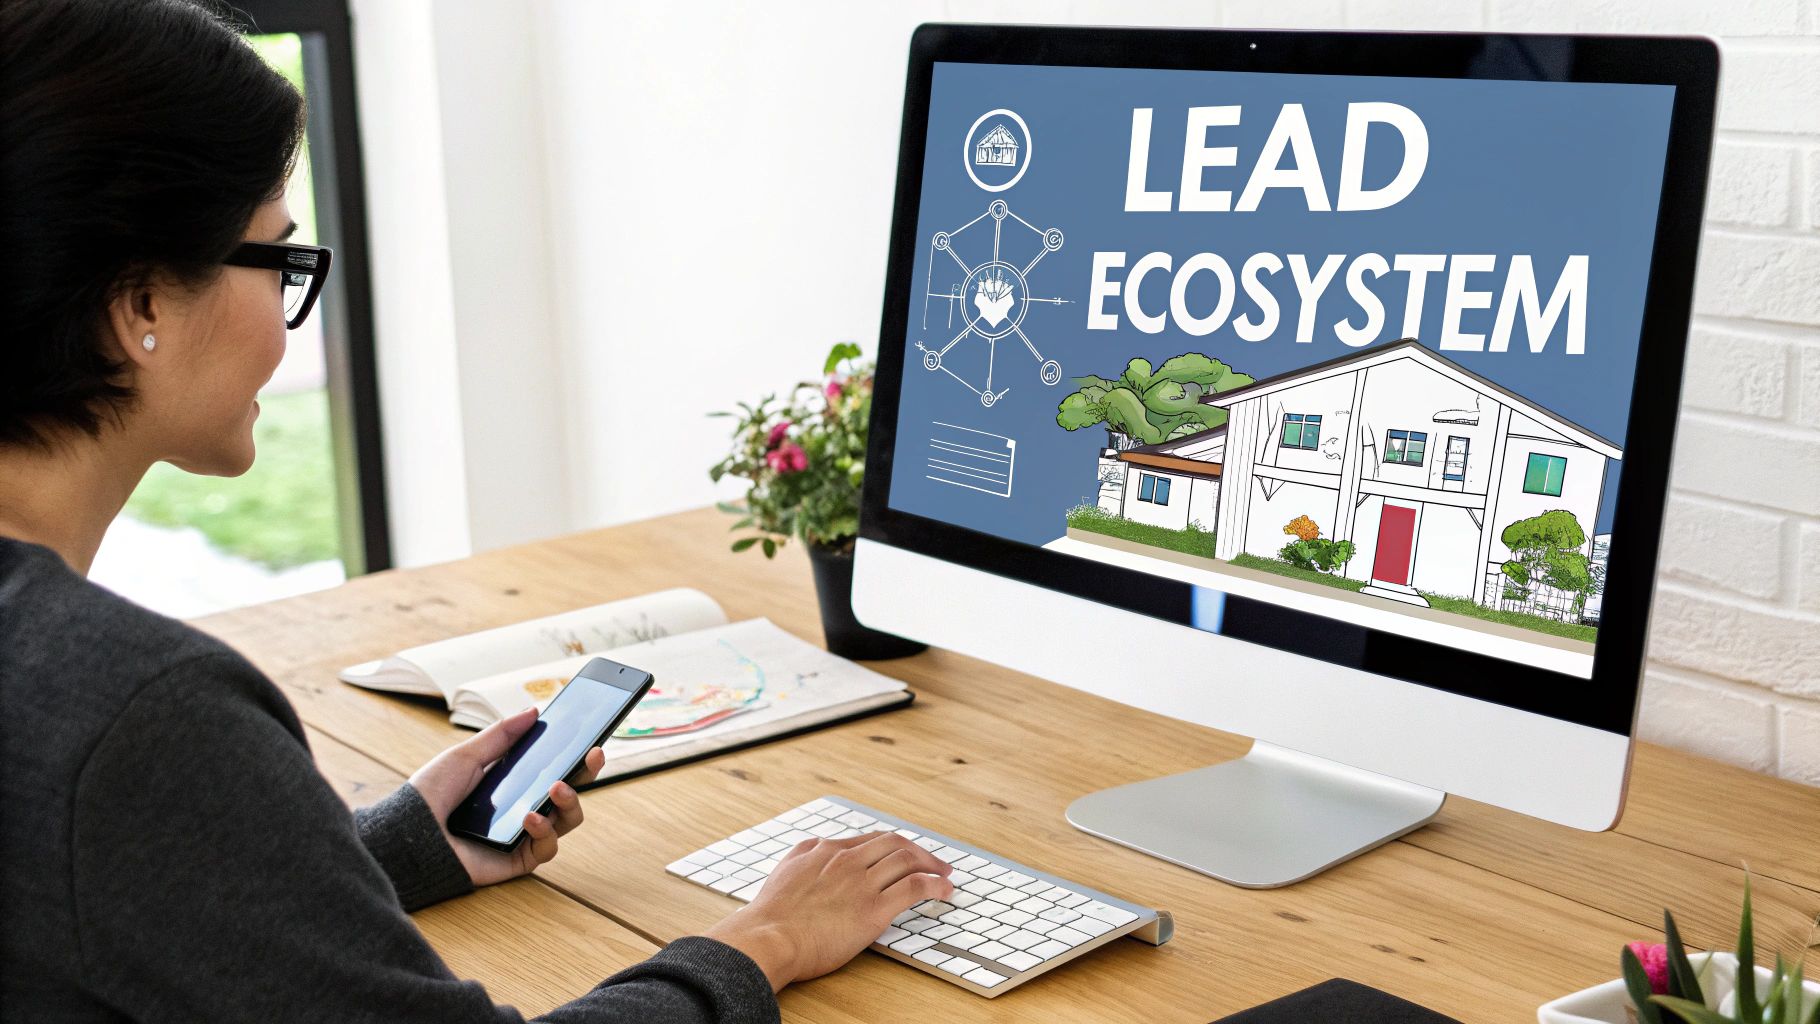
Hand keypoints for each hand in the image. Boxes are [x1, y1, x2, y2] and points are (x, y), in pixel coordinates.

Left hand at [408, 707, 605, 887]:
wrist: (407, 835)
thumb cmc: (430, 796)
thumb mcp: (466, 756)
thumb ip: (501, 735)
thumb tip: (534, 712)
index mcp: (511, 783)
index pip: (553, 767)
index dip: (576, 756)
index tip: (592, 738)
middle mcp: (522, 808)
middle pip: (569, 793)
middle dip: (586, 774)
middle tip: (593, 756)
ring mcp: (522, 836)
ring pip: (567, 821)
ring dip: (571, 802)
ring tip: (558, 788)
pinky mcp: (517, 861)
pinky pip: (546, 849)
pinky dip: (545, 831)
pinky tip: (530, 817)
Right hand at [702, 832, 954, 991]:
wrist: (770, 937)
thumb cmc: (772, 915)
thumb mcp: (785, 870)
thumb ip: (805, 855)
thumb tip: (818, 847)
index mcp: (826, 850)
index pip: (870, 839)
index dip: (894, 845)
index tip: (906, 853)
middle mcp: (847, 860)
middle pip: (894, 844)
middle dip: (919, 851)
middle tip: (935, 862)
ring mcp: (862, 882)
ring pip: (908, 860)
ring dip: (933, 865)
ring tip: (945, 874)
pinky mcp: (874, 908)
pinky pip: (915, 887)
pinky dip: (936, 885)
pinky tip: (945, 890)